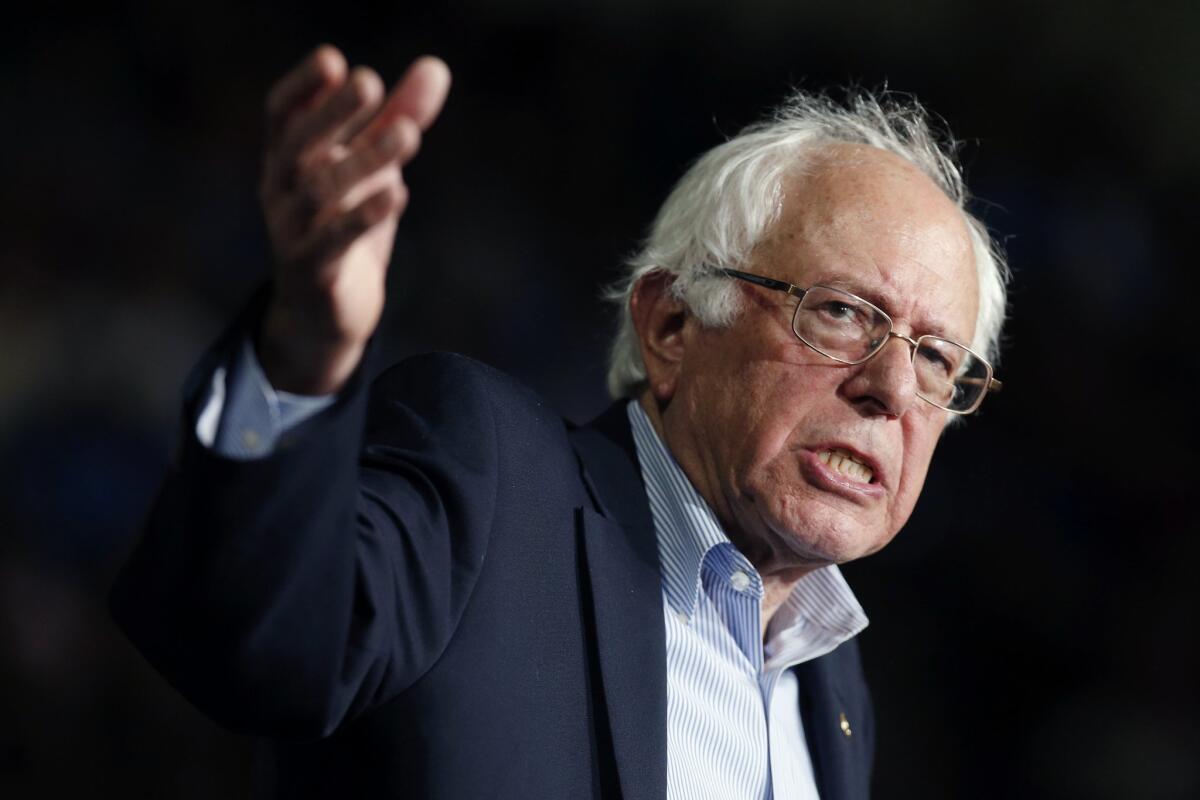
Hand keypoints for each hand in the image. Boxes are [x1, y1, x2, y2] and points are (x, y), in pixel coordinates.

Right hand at [256, 45, 450, 393]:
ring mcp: (290, 232)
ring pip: (321, 192)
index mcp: (287, 160)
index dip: (303, 86)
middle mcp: (280, 192)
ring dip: (365, 160)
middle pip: (298, 146)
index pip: (283, 113)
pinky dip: (364, 217)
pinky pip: (334, 242)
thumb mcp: (374, 170)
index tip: (333, 60)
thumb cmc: (346, 227)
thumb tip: (436, 68)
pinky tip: (397, 193)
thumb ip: (399, 118)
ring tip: (407, 134)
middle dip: (333, 113)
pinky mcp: (313, 272)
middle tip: (369, 82)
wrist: (326, 314)